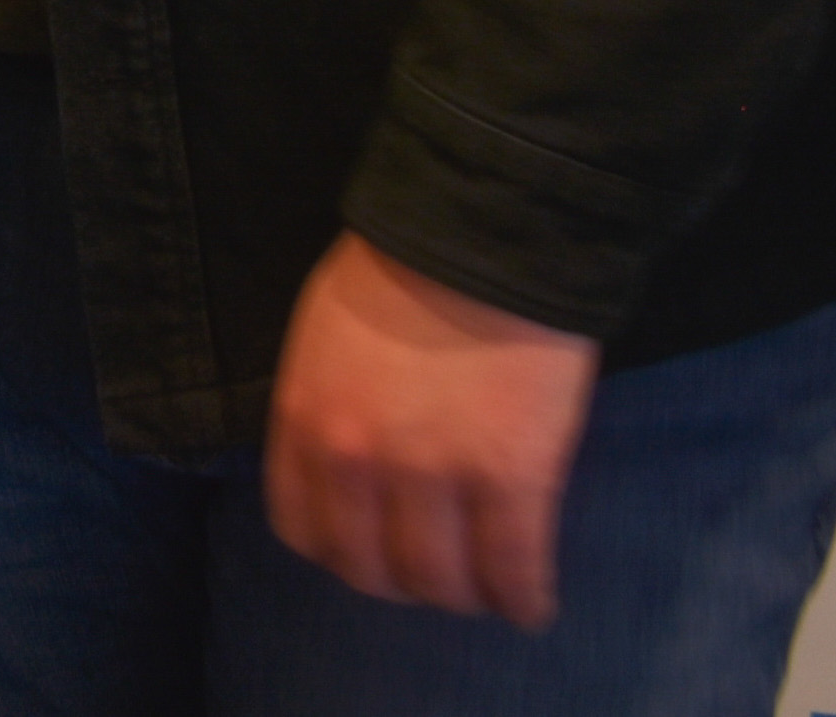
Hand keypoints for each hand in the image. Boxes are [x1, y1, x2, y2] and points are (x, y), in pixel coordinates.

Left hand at [259, 231, 600, 628]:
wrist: (482, 229)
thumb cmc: (404, 268)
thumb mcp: (323, 338)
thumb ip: (327, 406)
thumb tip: (350, 467)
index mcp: (304, 419)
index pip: (302, 529)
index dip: (342, 554)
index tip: (373, 555)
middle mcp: (355, 459)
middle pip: (369, 571)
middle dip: (404, 585)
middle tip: (438, 577)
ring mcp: (432, 473)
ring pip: (440, 582)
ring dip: (465, 598)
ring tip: (489, 591)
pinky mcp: (509, 476)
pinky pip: (512, 569)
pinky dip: (524, 600)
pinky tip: (532, 606)